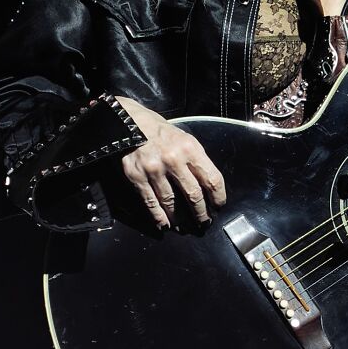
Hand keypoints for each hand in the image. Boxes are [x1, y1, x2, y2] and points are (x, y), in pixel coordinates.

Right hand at [115, 96, 225, 229]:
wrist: (129, 122)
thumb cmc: (160, 132)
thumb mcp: (184, 138)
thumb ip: (196, 160)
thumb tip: (207, 186)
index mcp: (190, 148)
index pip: (212, 179)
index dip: (218, 197)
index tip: (218, 206)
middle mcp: (174, 159)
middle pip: (193, 195)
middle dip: (201, 213)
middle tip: (204, 222)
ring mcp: (154, 169)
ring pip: (171, 202)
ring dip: (180, 219)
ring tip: (184, 226)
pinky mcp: (137, 176)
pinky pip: (151, 202)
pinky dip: (158, 216)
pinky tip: (164, 224)